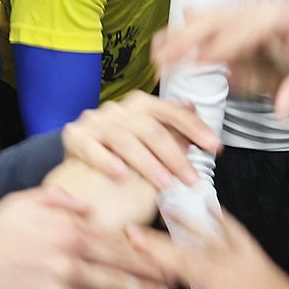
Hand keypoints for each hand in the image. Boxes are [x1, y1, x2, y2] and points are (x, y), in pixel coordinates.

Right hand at [0, 187, 169, 288]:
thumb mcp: (21, 202)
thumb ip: (57, 199)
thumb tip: (86, 205)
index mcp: (68, 226)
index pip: (114, 237)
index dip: (141, 248)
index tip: (160, 255)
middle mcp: (71, 251)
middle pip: (121, 264)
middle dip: (151, 275)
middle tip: (174, 285)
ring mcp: (64, 279)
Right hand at [62, 91, 220, 189]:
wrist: (77, 150)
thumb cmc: (120, 145)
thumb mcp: (147, 132)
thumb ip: (170, 125)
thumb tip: (195, 110)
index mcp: (141, 104)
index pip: (172, 112)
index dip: (195, 128)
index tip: (214, 146)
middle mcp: (119, 109)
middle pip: (151, 130)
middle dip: (175, 156)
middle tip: (191, 179)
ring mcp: (95, 121)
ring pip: (125, 140)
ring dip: (147, 163)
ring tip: (164, 184)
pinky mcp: (74, 135)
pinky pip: (91, 148)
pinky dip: (106, 161)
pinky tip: (121, 175)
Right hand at [129, 213, 288, 288]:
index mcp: (225, 288)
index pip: (182, 264)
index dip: (155, 249)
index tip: (132, 237)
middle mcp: (234, 267)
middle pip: (190, 246)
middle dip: (161, 236)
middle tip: (134, 226)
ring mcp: (247, 260)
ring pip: (211, 234)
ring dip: (187, 219)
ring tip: (165, 204)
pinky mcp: (257, 258)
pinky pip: (236, 232)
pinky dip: (222, 217)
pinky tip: (211, 206)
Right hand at [151, 0, 288, 118]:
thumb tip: (283, 112)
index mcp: (282, 16)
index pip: (250, 29)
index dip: (225, 43)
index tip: (201, 58)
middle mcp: (258, 8)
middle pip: (220, 18)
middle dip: (191, 36)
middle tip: (165, 57)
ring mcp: (245, 9)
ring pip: (208, 18)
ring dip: (180, 35)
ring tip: (155, 53)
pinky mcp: (236, 16)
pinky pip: (208, 22)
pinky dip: (184, 32)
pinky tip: (163, 42)